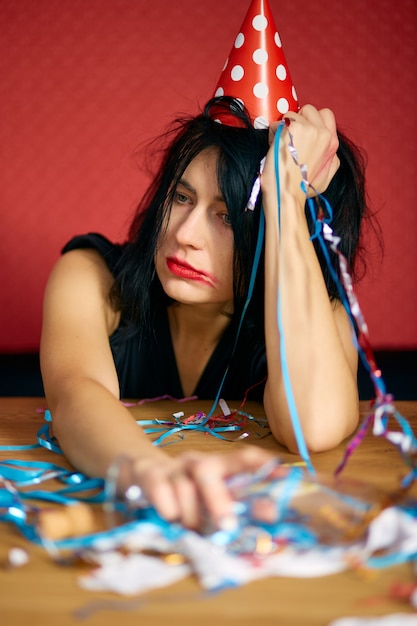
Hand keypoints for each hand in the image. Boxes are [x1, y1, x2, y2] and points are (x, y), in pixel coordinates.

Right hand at [119, 446, 274, 529]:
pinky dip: (167, 503)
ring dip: (190, 512)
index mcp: (217, 466)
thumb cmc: (179, 495)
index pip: (243, 458)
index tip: (285, 476)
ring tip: (191, 529)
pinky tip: (169, 516)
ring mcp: (172, 467)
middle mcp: (196, 463)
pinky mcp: (148, 473)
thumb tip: (267, 520)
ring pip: (184, 484)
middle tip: (226, 524)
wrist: (135, 472)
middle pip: (209, 470)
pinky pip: (159, 486)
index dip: (263, 465)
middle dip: (219, 498)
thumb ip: (233, 510)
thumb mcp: (206, 503)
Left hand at [262, 104, 339, 200]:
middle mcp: (324, 133)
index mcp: (333, 143)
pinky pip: (277, 122)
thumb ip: (330, 158)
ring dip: (283, 128)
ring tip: (282, 148)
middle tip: (290, 141)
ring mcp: (309, 129)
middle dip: (296, 120)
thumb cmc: (301, 189)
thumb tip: (330, 145)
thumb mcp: (326, 176)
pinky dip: (272, 134)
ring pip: (291, 114)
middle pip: (308, 109)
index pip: (325, 114)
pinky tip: (275, 149)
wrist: (287, 196)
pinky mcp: (293, 129)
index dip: (311, 120)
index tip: (301, 134)